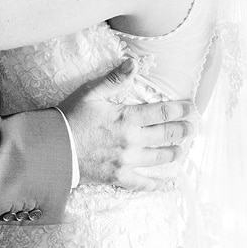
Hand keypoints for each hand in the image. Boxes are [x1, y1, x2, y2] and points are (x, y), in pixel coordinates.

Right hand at [58, 59, 196, 190]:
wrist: (54, 147)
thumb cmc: (70, 117)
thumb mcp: (91, 93)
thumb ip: (114, 79)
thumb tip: (133, 63)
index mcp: (127, 117)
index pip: (162, 112)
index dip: (179, 109)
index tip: (191, 108)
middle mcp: (132, 140)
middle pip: (165, 135)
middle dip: (182, 130)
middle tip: (192, 128)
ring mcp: (127, 160)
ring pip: (159, 157)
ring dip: (173, 152)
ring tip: (181, 150)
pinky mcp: (118, 176)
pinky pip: (143, 183)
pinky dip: (157, 184)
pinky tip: (167, 184)